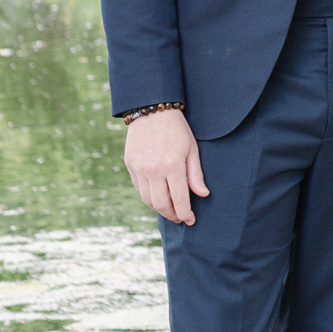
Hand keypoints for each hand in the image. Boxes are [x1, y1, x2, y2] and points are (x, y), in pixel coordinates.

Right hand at [124, 109, 208, 224]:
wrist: (151, 110)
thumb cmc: (177, 129)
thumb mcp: (192, 149)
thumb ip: (195, 174)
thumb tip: (202, 195)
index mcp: (172, 165)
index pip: (179, 199)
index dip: (185, 213)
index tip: (191, 220)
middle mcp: (153, 170)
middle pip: (161, 204)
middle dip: (172, 215)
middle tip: (180, 218)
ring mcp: (139, 168)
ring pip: (147, 199)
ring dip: (159, 208)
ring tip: (170, 209)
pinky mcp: (130, 165)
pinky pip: (139, 189)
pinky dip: (148, 197)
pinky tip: (158, 196)